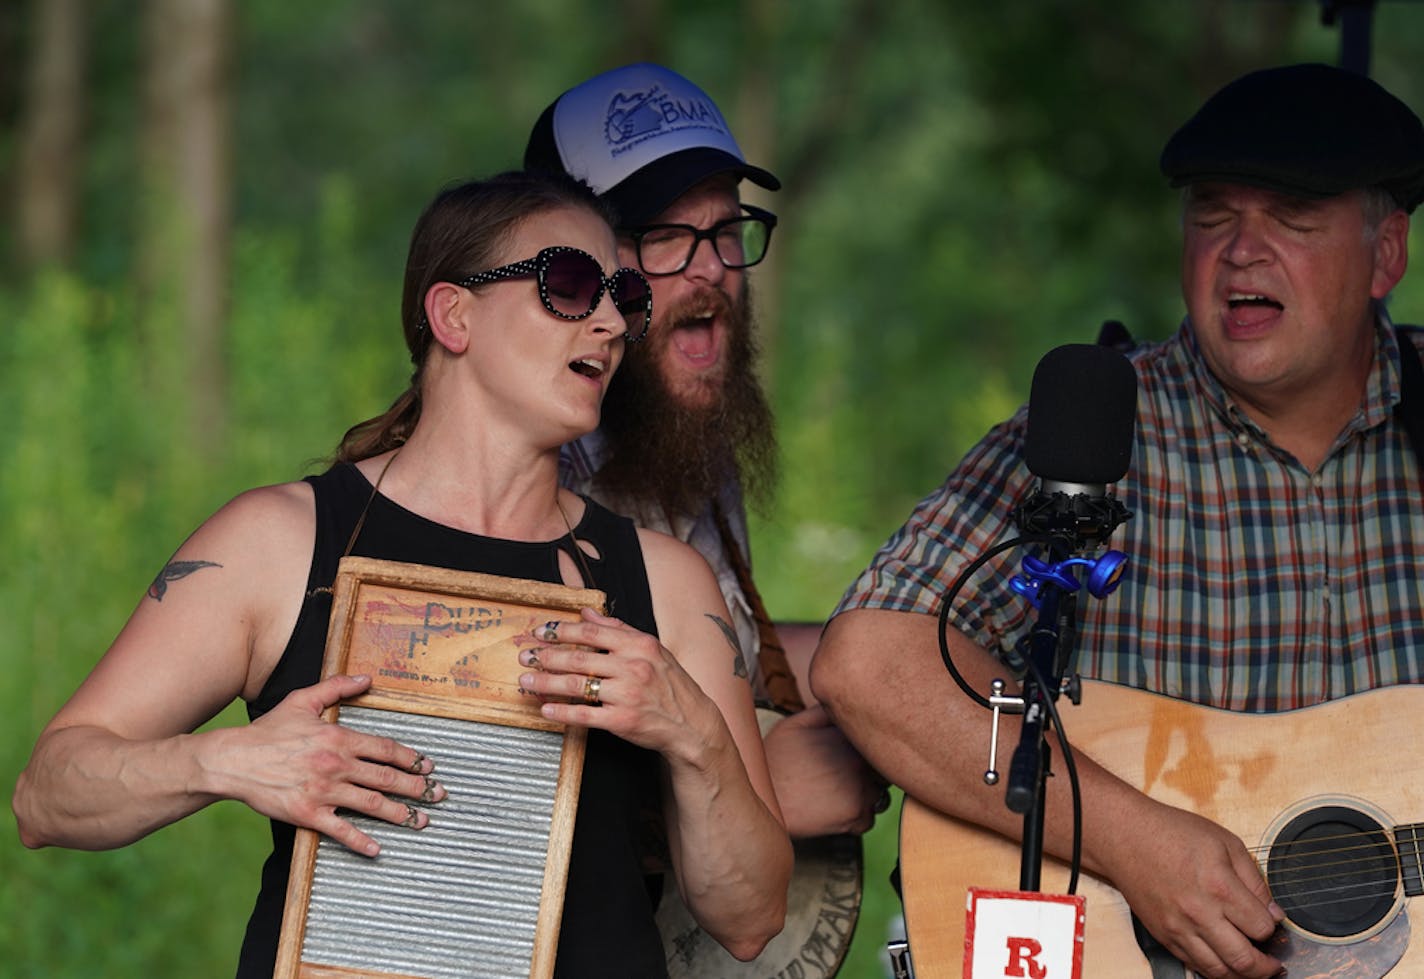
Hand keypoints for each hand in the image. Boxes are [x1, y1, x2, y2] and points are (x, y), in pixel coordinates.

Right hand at [224, 673, 445, 855]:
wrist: (232, 760)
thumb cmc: (267, 731)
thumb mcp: (302, 700)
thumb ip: (336, 688)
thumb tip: (366, 678)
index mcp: (339, 738)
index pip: (386, 748)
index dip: (412, 758)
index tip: (428, 766)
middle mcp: (337, 765)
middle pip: (387, 777)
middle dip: (417, 787)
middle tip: (438, 795)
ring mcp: (324, 791)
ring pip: (372, 804)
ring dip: (401, 814)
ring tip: (421, 821)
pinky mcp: (308, 814)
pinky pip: (340, 830)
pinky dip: (360, 841)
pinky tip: (378, 849)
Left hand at [517, 608, 716, 758]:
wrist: (691, 723)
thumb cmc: (670, 684)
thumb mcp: (652, 649)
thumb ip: (618, 629)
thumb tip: (587, 613)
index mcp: (638, 645)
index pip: (591, 632)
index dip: (561, 631)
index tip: (540, 632)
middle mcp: (633, 667)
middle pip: (578, 658)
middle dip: (545, 656)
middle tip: (525, 655)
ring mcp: (627, 695)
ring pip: (576, 685)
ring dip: (545, 682)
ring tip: (526, 680)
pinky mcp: (622, 721)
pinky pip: (584, 715)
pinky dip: (562, 712)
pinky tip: (546, 708)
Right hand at [764, 705, 886, 836]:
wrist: (765, 800)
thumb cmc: (775, 762)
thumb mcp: (795, 724)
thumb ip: (825, 712)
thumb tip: (842, 704)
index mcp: (847, 737)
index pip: (876, 739)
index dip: (865, 747)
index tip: (851, 753)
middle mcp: (860, 762)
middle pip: (882, 767)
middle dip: (870, 771)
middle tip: (842, 775)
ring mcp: (861, 790)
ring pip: (879, 793)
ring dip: (865, 795)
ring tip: (836, 793)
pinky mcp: (856, 817)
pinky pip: (869, 818)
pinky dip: (855, 818)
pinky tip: (833, 809)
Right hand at [1104, 801, 1283, 977]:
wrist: (1125, 836)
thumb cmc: (1173, 832)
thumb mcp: (1225, 842)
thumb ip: (1254, 879)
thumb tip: (1273, 913)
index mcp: (1219, 887)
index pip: (1262, 927)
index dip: (1272, 927)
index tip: (1272, 922)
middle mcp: (1199, 913)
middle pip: (1244, 960)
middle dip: (1267, 967)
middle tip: (1274, 964)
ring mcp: (1178, 928)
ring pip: (1219, 971)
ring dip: (1243, 975)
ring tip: (1254, 969)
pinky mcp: (1163, 935)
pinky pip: (1194, 965)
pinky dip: (1215, 970)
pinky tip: (1224, 961)